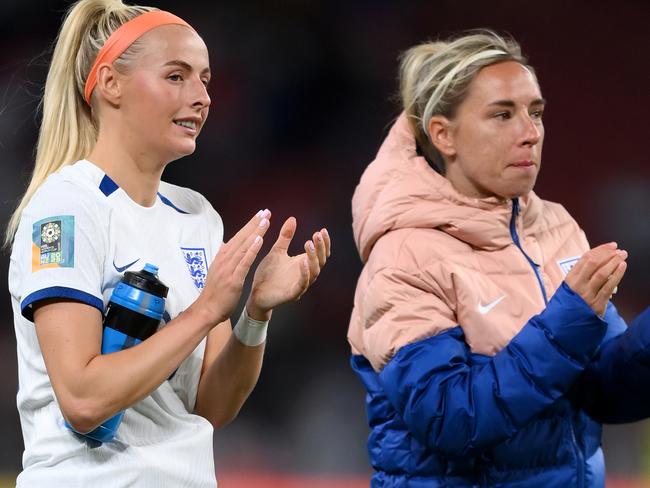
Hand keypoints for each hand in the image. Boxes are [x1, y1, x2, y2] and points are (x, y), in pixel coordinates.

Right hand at [190, 210, 270, 324]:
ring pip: (244, 246)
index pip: (238, 237)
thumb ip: (224, 258)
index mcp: (222, 257)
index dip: (249, 225)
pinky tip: (259, 240)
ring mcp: (229, 268)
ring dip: (255, 232)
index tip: (259, 215)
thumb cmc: (215, 293)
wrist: (208, 309)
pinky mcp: (234, 278)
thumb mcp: (218, 271)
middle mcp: (225, 259)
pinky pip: (244, 261)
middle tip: (265, 212)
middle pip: (241, 237)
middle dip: (254, 224)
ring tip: (265, 221)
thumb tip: (226, 245)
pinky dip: (252, 249)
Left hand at [246, 217, 330, 320]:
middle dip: (320, 247)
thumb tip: (293, 218)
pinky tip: (303, 261)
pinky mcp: (292, 294)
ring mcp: (300, 285)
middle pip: (320, 261)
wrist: (256, 293)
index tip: (322, 230)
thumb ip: (285, 237)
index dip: (324, 243)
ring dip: (313, 258)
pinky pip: (302, 284)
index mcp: (303, 264)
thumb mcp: (277, 251)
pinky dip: (304, 273)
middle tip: (316, 235)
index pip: (321, 253)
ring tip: (309, 244)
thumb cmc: (268, 273)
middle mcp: (305, 274)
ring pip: (314, 272)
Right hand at [565, 242, 627, 316]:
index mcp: (570, 279)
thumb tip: (599, 262)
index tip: (610, 246)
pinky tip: (622, 267)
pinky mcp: (597, 303)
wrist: (566, 324)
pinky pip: (608, 287)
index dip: (600, 250)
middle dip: (607, 254)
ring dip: (613, 262)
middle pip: (593, 264)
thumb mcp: (570, 288)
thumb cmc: (570, 304)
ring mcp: (587, 294)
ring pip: (601, 274)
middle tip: (618, 250)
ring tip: (622, 256)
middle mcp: (577, 285)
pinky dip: (616, 275)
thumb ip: (581, 276)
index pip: (585, 259)